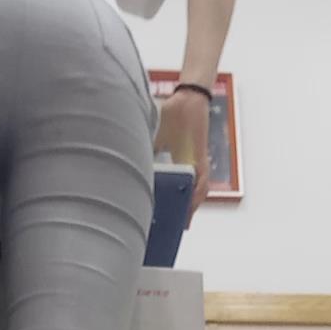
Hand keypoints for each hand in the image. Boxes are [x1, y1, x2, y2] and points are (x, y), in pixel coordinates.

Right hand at [154, 90, 210, 222]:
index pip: (173, 190)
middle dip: (180, 214)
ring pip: (196, 193)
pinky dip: (196, 195)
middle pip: (186, 197)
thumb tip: (128, 164)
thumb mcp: (152, 139)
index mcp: (176, 165)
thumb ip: (145, 153)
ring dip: (189, 209)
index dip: (169, 205)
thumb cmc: (172, 115)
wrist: (187, 99)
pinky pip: (201, 182)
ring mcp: (196, 164)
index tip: (160, 219)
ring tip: (182, 224)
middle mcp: (188, 168)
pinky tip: (191, 207)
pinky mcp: (201, 159)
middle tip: (171, 230)